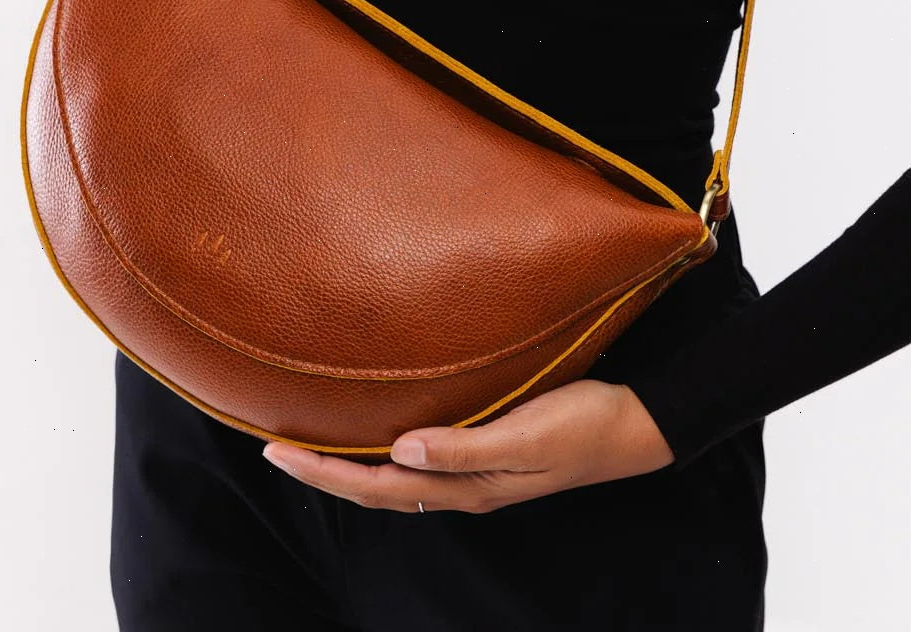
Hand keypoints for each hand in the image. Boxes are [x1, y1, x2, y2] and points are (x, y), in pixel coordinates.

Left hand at [260, 379, 674, 513]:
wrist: (636, 422)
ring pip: (396, 474)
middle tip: (274, 446)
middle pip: (376, 486)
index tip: (275, 451)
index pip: (376, 485)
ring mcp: (476, 469)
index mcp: (467, 487)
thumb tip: (400, 451)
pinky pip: (421, 456)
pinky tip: (381, 426)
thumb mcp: (526, 436)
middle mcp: (463, 484)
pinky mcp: (488, 446)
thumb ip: (465, 448)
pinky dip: (386, 447)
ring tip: (313, 439)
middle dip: (324, 470)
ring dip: (351, 462)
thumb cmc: (584, 424)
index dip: (324, 471)